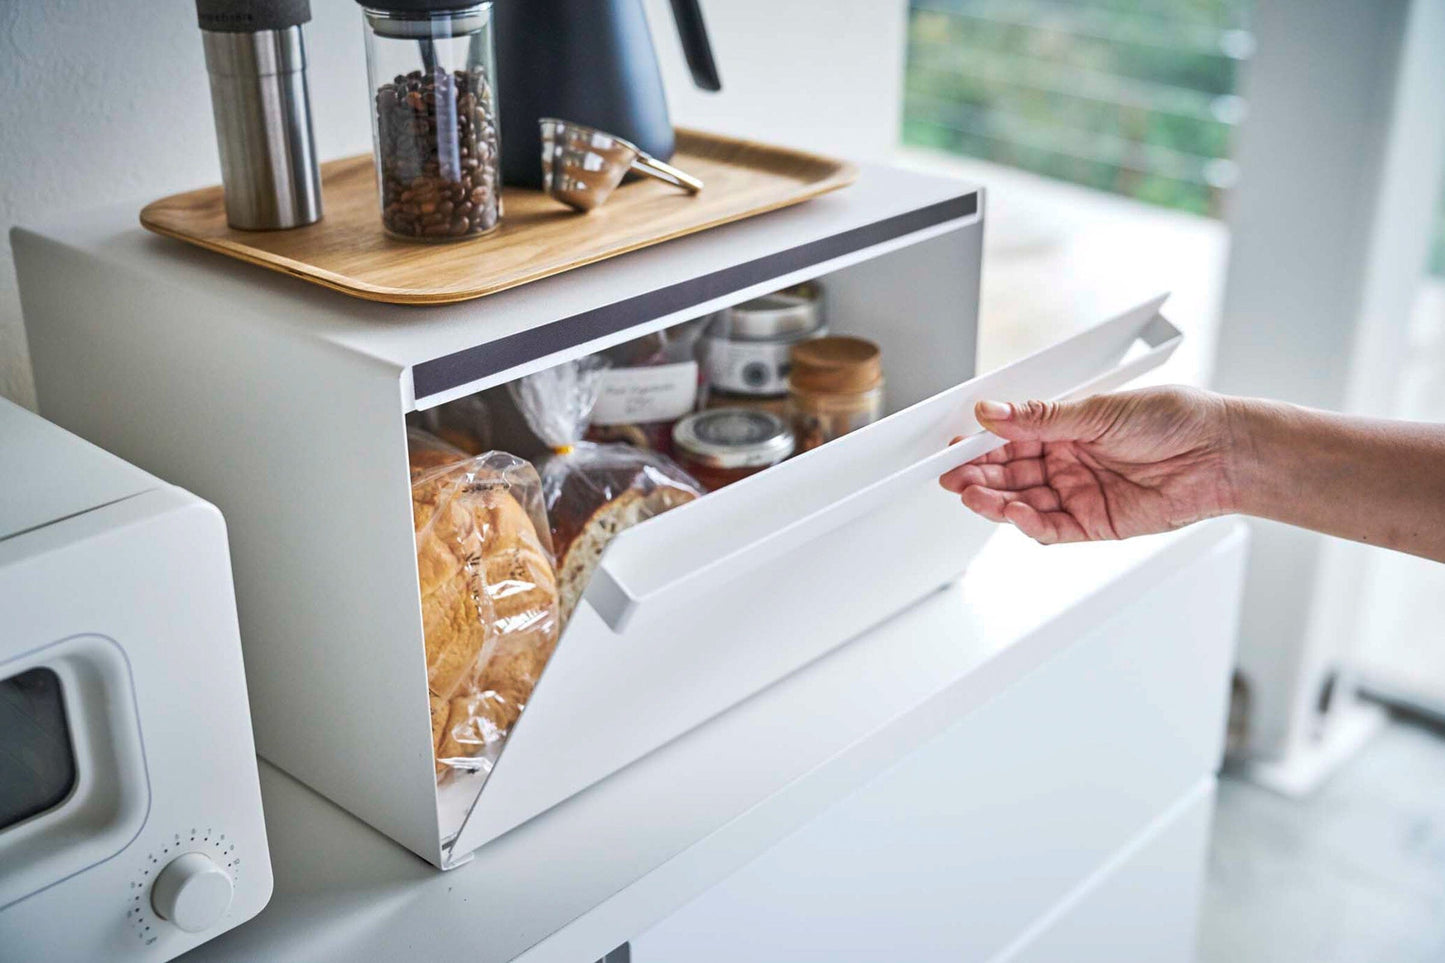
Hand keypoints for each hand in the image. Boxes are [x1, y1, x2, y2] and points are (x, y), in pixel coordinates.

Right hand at [938, 386, 1238, 543]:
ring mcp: (1079, 492)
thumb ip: (1040, 418)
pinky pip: (1052, 527)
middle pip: (1010, 472)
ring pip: (1023, 501)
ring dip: (995, 500)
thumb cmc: (1174, 419)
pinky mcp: (1095, 523)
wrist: (1221, 453)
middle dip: (978, 475)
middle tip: (951, 476)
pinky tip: (1013, 512)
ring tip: (972, 495)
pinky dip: (1029, 523)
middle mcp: (1068, 460)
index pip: (1011, 437)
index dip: (981, 443)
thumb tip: (992, 411)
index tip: (954, 444)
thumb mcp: (1098, 409)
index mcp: (1066, 427)